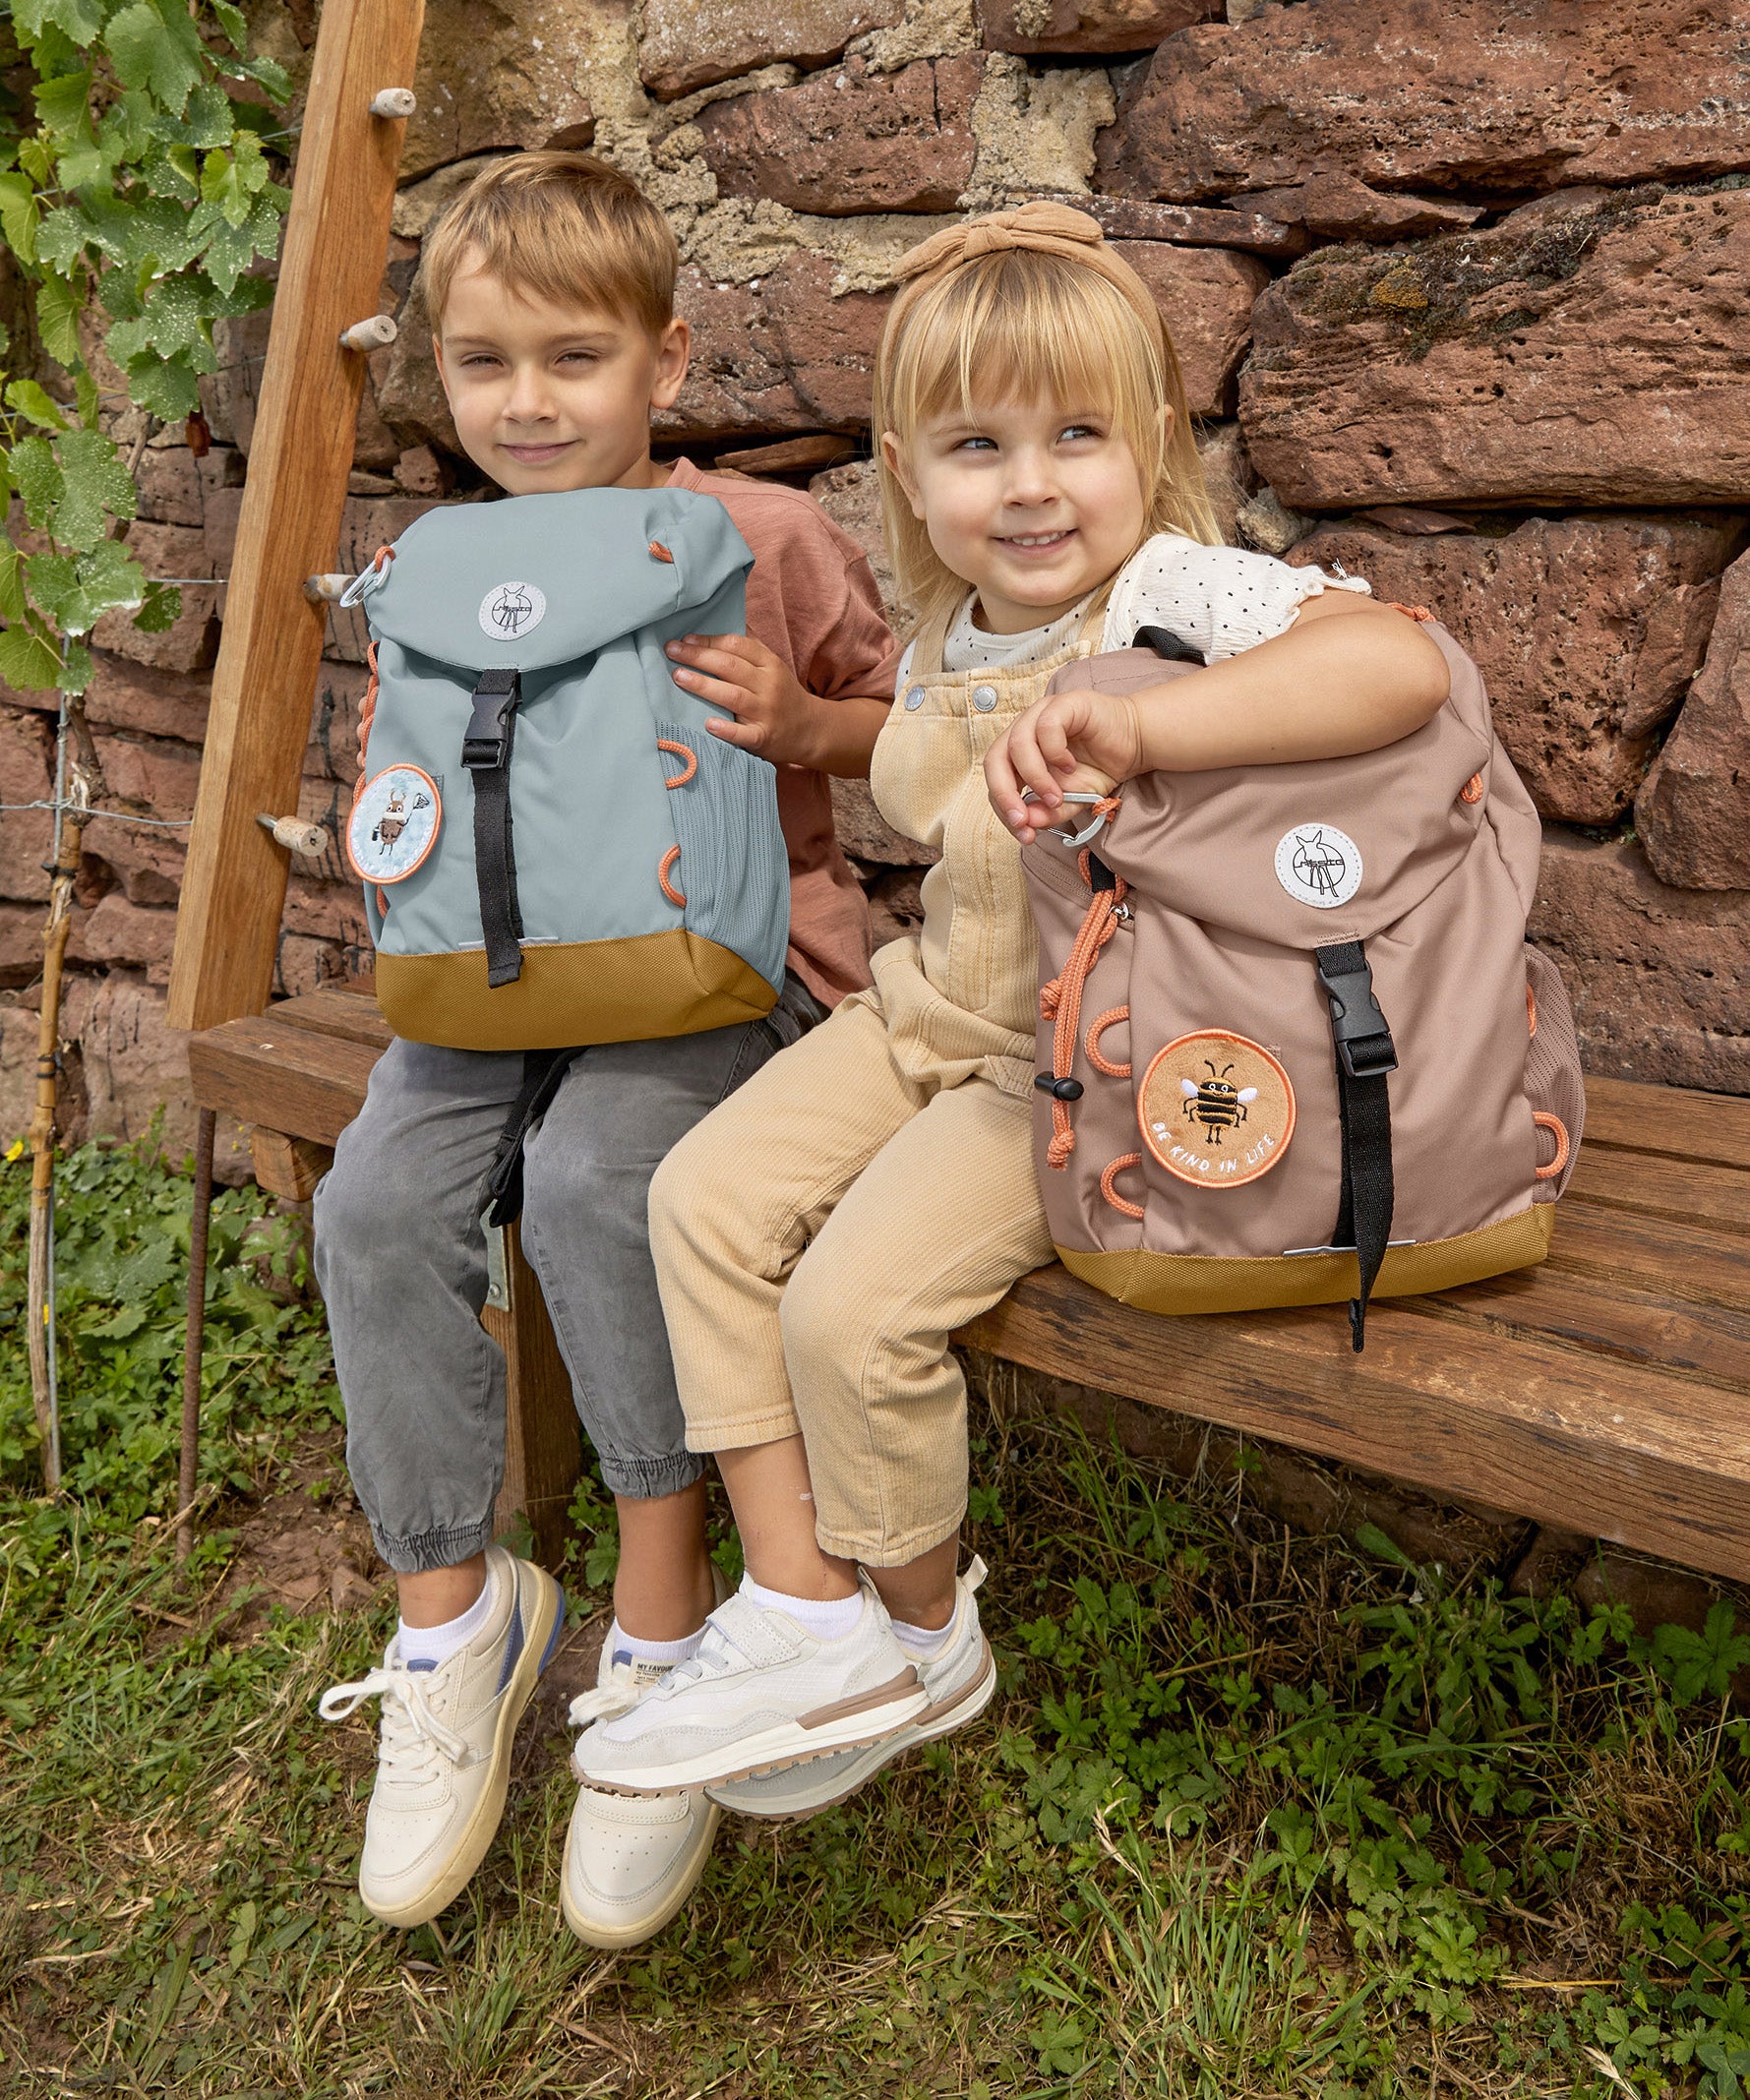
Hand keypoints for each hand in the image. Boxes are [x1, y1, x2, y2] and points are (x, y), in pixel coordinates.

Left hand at [666, 632, 819, 766]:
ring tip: (678, 677)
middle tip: (671, 652)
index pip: (737, 646)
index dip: (709, 641)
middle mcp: (769, 685)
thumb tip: (710, 633)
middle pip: (730, 667)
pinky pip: (744, 734)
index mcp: (769, 664)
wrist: (811, 730)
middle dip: (698, 657)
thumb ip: (748, 651)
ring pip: (733, 696)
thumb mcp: (772, 667)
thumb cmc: (782, 695)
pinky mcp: (764, 738)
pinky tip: (708, 724)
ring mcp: (766, 712)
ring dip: (703, 685)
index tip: (685, 639)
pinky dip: (727, 729)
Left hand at [984, 689, 1142, 842]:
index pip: (996, 779)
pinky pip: (1046, 726)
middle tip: (1023, 820)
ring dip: (1035, 778)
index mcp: (1019, 753)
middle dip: (1005, 794)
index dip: (1003, 807)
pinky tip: (1069, 766)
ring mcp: (1041, 714)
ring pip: (1017, 744)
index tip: (1023, 832)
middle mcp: (1024, 730)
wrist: (1135, 745)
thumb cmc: (1099, 767)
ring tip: (1056, 796)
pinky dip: (1054, 752)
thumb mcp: (1071, 801)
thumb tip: (1028, 823)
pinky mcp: (1064, 703)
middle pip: (995, 760)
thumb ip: (1048, 812)